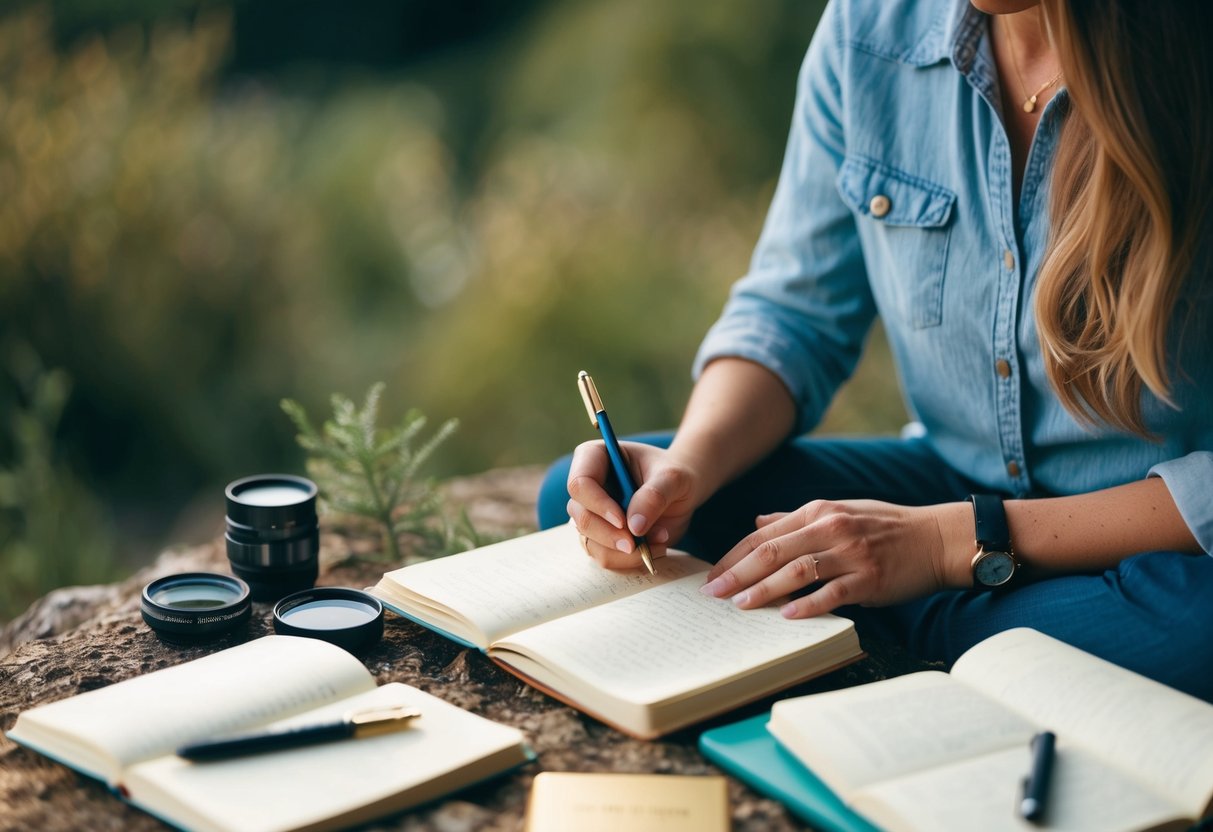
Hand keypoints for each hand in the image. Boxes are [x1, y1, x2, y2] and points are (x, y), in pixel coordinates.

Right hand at [566, 441, 702, 568]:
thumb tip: (634, 527)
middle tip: (636, 543)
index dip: (598, 505)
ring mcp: (590, 514)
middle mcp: (585, 488)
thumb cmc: (673, 476)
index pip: (579, 483)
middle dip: (609, 535)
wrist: (680, 493)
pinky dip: (629, 560)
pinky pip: (605, 557)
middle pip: (581, 517)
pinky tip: (655, 547)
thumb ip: (654, 496)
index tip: (623, 521)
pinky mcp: (600, 537)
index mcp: (594, 458)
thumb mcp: (673, 478)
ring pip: (590, 542)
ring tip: (660, 538)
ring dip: (624, 551)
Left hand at [699, 499, 972, 617]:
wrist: (937, 538)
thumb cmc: (884, 527)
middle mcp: (830, 528)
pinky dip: (808, 604)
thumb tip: (758, 522)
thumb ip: (796, 519)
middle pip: (773, 552)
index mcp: (817, 511)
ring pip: (796, 570)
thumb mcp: (838, 511)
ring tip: (740, 606)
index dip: (734, 556)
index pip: (763, 535)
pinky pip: (832, 592)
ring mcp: (850, 553)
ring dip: (764, 589)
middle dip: (738, 573)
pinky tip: (787, 615)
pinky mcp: (868, 577)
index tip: (712, 575)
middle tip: (712, 593)